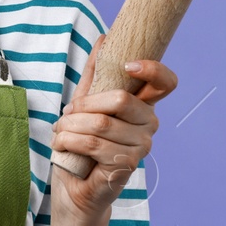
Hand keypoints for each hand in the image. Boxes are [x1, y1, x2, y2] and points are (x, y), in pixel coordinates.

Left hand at [49, 33, 176, 221]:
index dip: (152, 69)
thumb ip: (96, 72)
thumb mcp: (84, 103)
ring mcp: (141, 147)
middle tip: (66, 114)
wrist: (73, 187)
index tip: (127, 65)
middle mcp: (149, 125)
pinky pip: (94, 144)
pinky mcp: (126, 166)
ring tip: (60, 131)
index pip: (166, 83)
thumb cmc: (81, 144)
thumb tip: (104, 37)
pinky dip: (70, 141)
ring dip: (70, 126)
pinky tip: (62, 145)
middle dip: (84, 105)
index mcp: (143, 106)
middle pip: (121, 100)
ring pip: (102, 123)